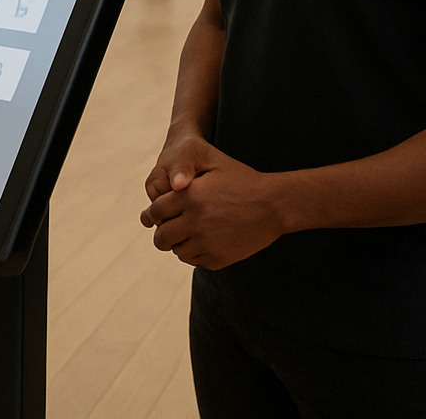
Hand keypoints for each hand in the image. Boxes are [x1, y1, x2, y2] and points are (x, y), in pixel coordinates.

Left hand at [139, 137, 286, 269]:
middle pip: (161, 237)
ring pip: (177, 251)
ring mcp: (207, 242)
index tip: (152, 217)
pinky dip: (195, 253)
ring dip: (178, 244)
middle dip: (161, 233)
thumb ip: (184, 171)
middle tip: (166, 230)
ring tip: (189, 235)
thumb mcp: (213, 164)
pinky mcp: (218, 258)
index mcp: (190, 196)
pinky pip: (195, 260)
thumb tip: (162, 186)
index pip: (155, 212)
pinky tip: (205, 242)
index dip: (151, 215)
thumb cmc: (242, 181)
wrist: (274, 205)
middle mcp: (195, 221)